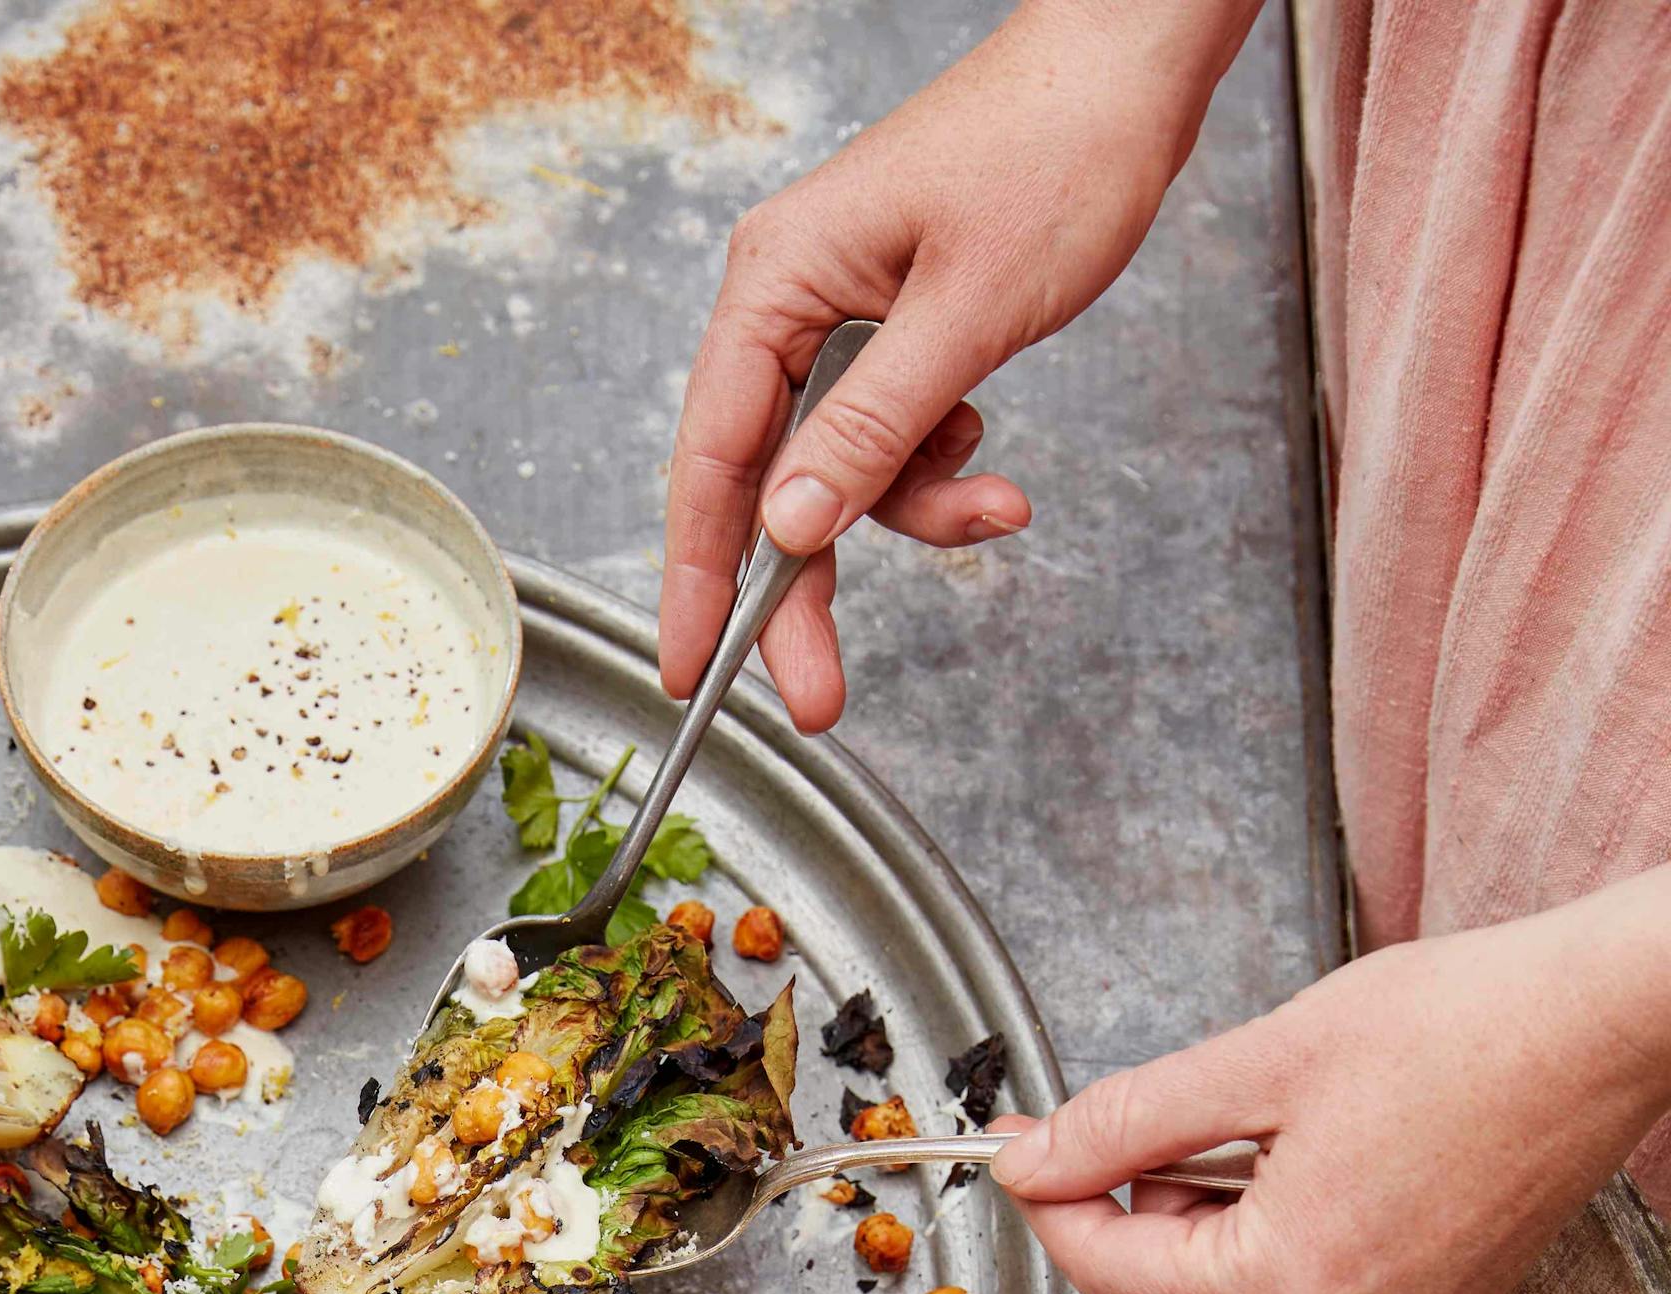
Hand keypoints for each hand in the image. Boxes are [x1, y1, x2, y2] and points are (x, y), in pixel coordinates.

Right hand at [661, 0, 1255, 730]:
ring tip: (996, 504)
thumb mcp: (965, 311)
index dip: (695, 575)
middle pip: (769, 485)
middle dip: (804, 591)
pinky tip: (992, 454)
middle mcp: (794, 305)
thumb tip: (789, 531)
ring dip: (915, 513)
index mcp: (779, 282)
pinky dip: (941, 471)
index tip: (689, 671)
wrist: (1132, 70)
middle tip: (824, 695)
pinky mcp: (896, 335)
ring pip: (843, 476)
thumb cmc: (1054, 148)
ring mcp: (844, 322)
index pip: (710, 456)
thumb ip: (872, 429)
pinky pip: (893, 444)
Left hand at [992, 878, 1670, 1293]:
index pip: (1113, 1271)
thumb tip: (1037, 1160)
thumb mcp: (1264, 1060)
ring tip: (1307, 1096)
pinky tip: (1353, 1125)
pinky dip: (1301, 1194)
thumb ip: (1132, 1119)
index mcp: (1290, 1284)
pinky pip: (1322, 1255)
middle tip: (1200, 1087)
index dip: (1052, 1201)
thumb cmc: (1472, 1026)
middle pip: (1184, 1270)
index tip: (1018, 1147)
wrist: (1610, 1018)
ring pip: (1253, 1260)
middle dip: (1162, 1180)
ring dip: (1237, 1182)